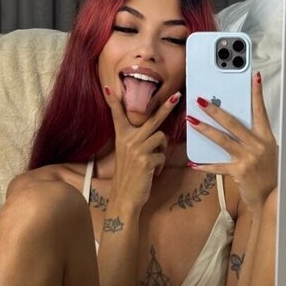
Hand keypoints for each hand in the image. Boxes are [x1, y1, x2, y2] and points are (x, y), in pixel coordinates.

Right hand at [104, 88, 180, 211]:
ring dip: (163, 150)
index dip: (113, 101)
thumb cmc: (129, 177)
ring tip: (155, 161)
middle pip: (151, 118)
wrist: (124, 198)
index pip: (117, 115)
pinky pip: (162, 156)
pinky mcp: (146, 160)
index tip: (108, 87)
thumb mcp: (128, 155)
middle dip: (166, 106)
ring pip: (161, 138)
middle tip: (177, 95)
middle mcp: (128, 140)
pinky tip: (152, 173)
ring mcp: (137, 149)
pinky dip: (161, 165)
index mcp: (122, 137)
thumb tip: (157, 133)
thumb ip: (138, 142)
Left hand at [186, 74, 277, 210]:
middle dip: (215, 110)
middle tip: (201, 100)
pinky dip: (205, 165)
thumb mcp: (266, 152)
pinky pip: (218, 166)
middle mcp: (258, 145)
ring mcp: (248, 158)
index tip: (254, 78)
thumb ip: (252, 139)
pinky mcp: (239, 172)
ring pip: (222, 139)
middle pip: (233, 123)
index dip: (257, 94)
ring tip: (191, 121)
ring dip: (205, 129)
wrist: (272, 198)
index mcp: (266, 138)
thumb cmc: (268, 174)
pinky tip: (193, 163)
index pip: (261, 112)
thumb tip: (232, 126)